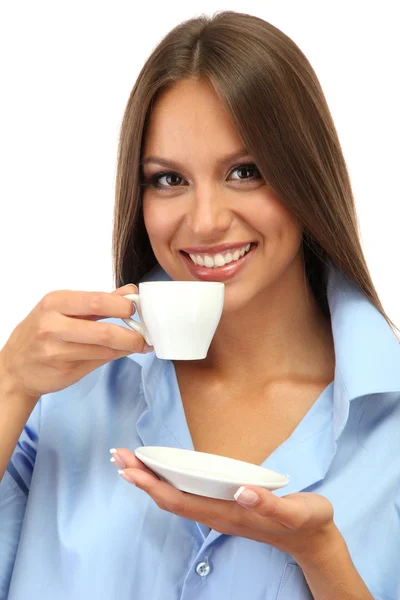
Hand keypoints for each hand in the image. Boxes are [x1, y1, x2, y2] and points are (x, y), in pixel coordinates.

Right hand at [0, 284, 152, 399]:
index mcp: (56, 302)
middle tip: (144, 334)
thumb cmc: (42, 332)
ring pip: (104, 349)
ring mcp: (57, 350)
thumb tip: (130, 292)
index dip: (122, 306)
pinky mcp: (65, 369)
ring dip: (128, 347)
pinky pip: (100, 361)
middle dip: (130, 333)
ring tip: (141, 344)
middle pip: (103, 330)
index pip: (97, 300)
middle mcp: (53, 325)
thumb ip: (98, 301)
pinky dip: (117, 355)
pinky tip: (125, 351)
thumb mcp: (63, 309)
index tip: (136, 309)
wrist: (15, 367)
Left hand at [110, 447, 336, 561]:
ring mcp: (219, 513)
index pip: (179, 500)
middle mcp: (217, 515)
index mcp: (228, 514)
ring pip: (175, 498)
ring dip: (150, 480)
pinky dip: (167, 482)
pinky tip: (162, 473)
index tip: (129, 467)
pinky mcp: (224, 507)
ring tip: (130, 462)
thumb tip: (242, 492)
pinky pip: (186, 496)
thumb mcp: (297, 512)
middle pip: (169, 499)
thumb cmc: (305, 523)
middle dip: (141, 478)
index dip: (151, 484)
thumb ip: (270, 504)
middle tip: (118, 455)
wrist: (312, 539)